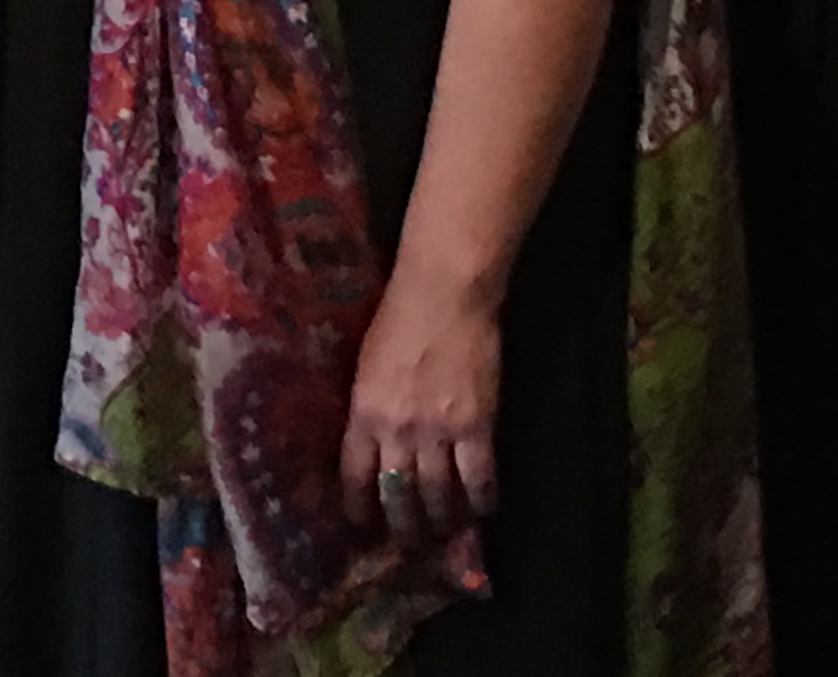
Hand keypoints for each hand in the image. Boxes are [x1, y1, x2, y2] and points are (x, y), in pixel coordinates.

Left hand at [341, 263, 502, 551]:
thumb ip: (367, 406)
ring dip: (441, 519)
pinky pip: (479, 479)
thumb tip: (369, 439)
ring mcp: (438, 432)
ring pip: (438, 495)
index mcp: (363, 412)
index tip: (361, 523)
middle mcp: (397, 430)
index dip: (358, 506)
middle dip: (402, 525)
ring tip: (443, 532)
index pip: (354, 474)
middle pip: (397, 494)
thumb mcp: (365, 365)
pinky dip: (481, 500)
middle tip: (408, 542)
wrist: (443, 294)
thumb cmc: (397, 318)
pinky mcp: (477, 427)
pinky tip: (482, 509)